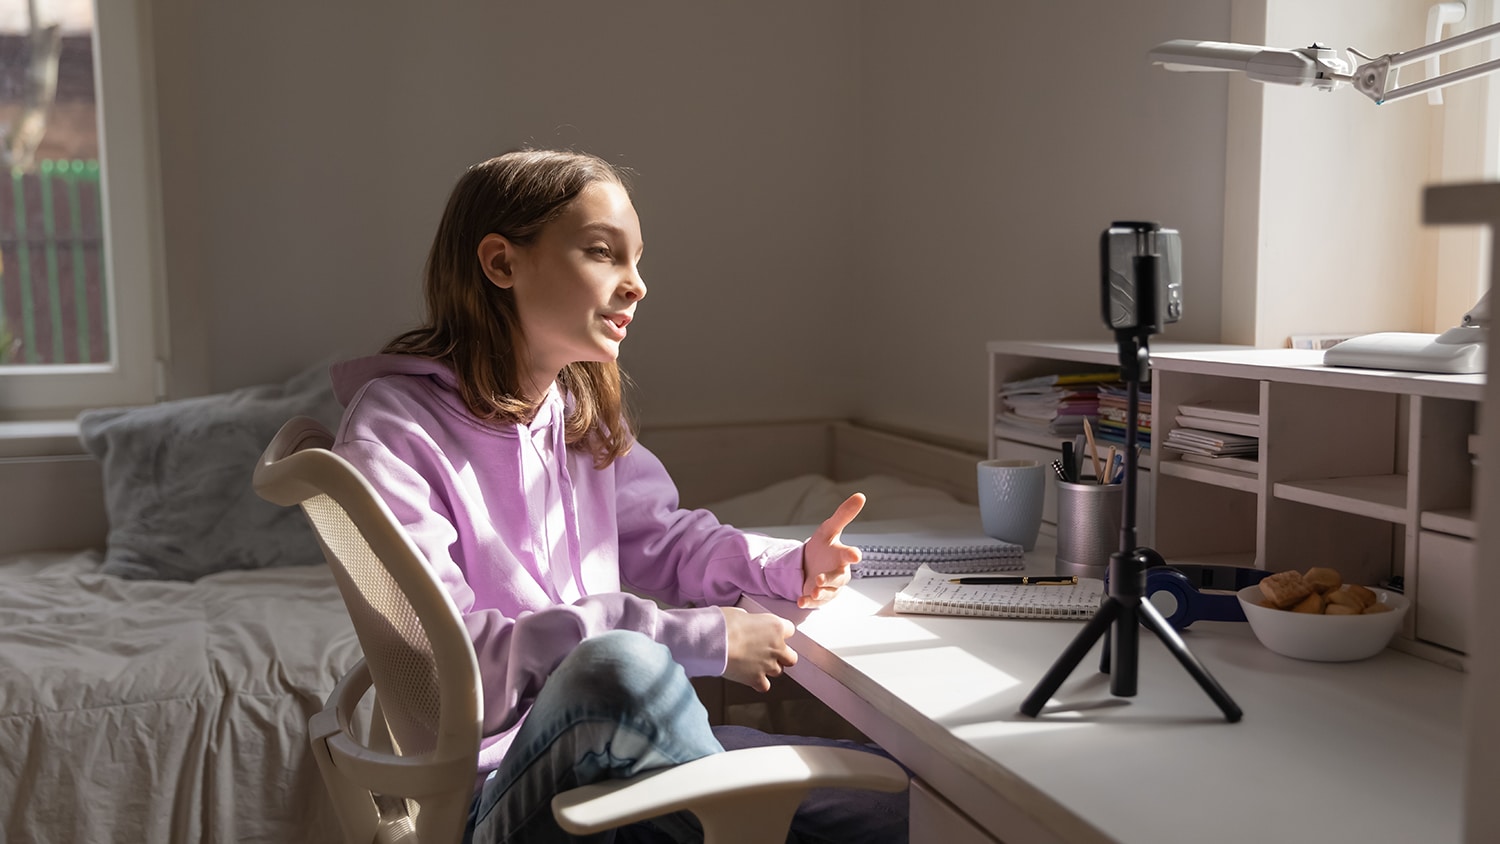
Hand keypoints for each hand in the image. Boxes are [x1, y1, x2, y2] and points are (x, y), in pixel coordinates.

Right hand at [720, 606, 796, 691]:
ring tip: (755, 664)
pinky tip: (750, 676)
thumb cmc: (723, 624)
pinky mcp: (756, 679)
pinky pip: (764, 685)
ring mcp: (768, 664)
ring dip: (769, 669)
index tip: (774, 635)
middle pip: (791, 657)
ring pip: (778, 671)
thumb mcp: (741, 613)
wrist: (712, 642)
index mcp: (775, 626)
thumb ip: (752, 621)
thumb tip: (749, 625)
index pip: (790, 630)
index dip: (781, 633)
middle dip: (782, 656)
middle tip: (769, 653)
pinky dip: (758, 682)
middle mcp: (776, 646)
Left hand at [799, 492, 865, 607]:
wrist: (809, 563)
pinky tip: (801, 600)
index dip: (852, 554)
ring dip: (820, 592)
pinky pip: (815, 601)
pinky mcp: (818, 596)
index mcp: (842, 555)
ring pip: (829, 591)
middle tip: (820, 578)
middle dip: (831, 579)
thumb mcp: (829, 528)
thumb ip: (844, 514)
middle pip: (839, 578)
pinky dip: (808, 601)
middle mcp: (838, 572)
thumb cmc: (823, 546)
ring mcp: (829, 586)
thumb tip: (860, 496)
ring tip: (812, 590)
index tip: (855, 555)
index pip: (849, 554)